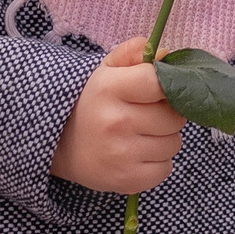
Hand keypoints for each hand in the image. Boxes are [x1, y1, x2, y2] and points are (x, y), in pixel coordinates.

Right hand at [50, 36, 187, 193]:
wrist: (60, 145)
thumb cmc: (94, 102)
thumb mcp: (107, 70)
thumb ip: (135, 53)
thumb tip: (166, 54)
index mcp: (109, 88)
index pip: (160, 82)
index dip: (168, 85)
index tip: (159, 90)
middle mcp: (115, 121)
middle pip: (174, 116)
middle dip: (167, 114)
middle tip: (148, 114)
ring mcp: (120, 154)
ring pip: (174, 143)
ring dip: (164, 139)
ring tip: (140, 135)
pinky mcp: (126, 180)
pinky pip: (166, 169)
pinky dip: (158, 163)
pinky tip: (138, 154)